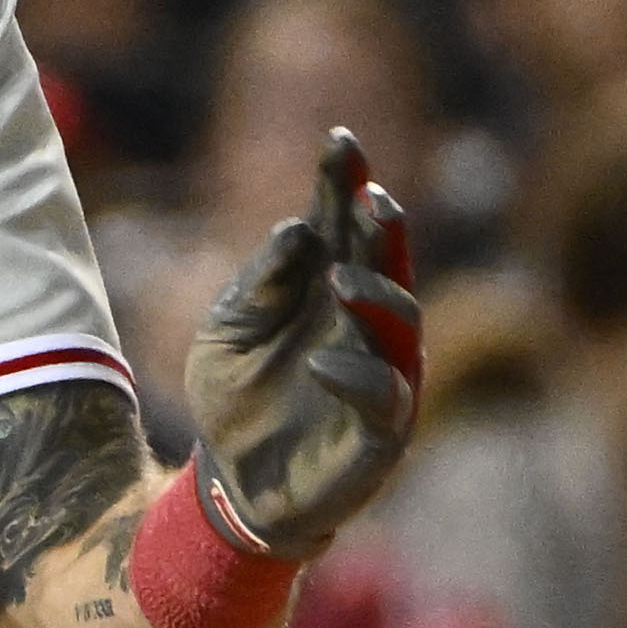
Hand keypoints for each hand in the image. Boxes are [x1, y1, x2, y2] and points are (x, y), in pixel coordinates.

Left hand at [184, 132, 426, 555]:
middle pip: (386, 260)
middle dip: (383, 228)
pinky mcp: (382, 429)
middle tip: (370, 198)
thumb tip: (295, 228)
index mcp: (326, 285)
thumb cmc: (235, 396)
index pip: (342, 223)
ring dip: (375, 293)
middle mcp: (364, 321)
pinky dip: (354, 374)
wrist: (228, 485)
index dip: (345, 182)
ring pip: (402, 319)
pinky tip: (317, 362)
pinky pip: (382, 394)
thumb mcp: (225, 332)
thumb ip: (259, 285)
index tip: (339, 142)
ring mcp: (382, 372)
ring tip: (339, 279)